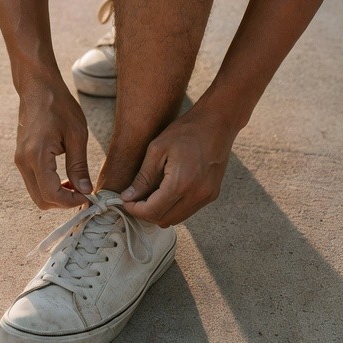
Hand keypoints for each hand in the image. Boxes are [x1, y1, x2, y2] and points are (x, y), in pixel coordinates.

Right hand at [14, 80, 92, 209]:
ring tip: (76, 184)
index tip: (88, 197)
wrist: (38, 87)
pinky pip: (34, 182)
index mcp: (37, 155)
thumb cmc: (59, 105)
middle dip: (63, 203)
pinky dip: (49, 187)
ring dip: (56, 195)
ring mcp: (20, 160)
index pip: (51, 195)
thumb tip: (85, 190)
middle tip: (83, 193)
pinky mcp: (21, 157)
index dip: (70, 202)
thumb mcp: (76, 134)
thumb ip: (79, 165)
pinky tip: (65, 177)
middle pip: (41, 200)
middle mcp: (23, 161)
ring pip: (36, 193)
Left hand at [119, 103, 236, 227]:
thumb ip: (143, 177)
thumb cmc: (185, 132)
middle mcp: (196, 195)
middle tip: (135, 197)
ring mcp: (206, 196)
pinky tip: (166, 191)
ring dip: (160, 211)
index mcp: (181, 183)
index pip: (152, 211)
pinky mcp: (212, 195)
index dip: (135, 209)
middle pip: (163, 219)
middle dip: (145, 212)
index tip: (125, 200)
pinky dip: (173, 207)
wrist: (217, 123)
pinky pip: (187, 211)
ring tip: (149, 194)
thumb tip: (128, 197)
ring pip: (176, 219)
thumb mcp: (157, 149)